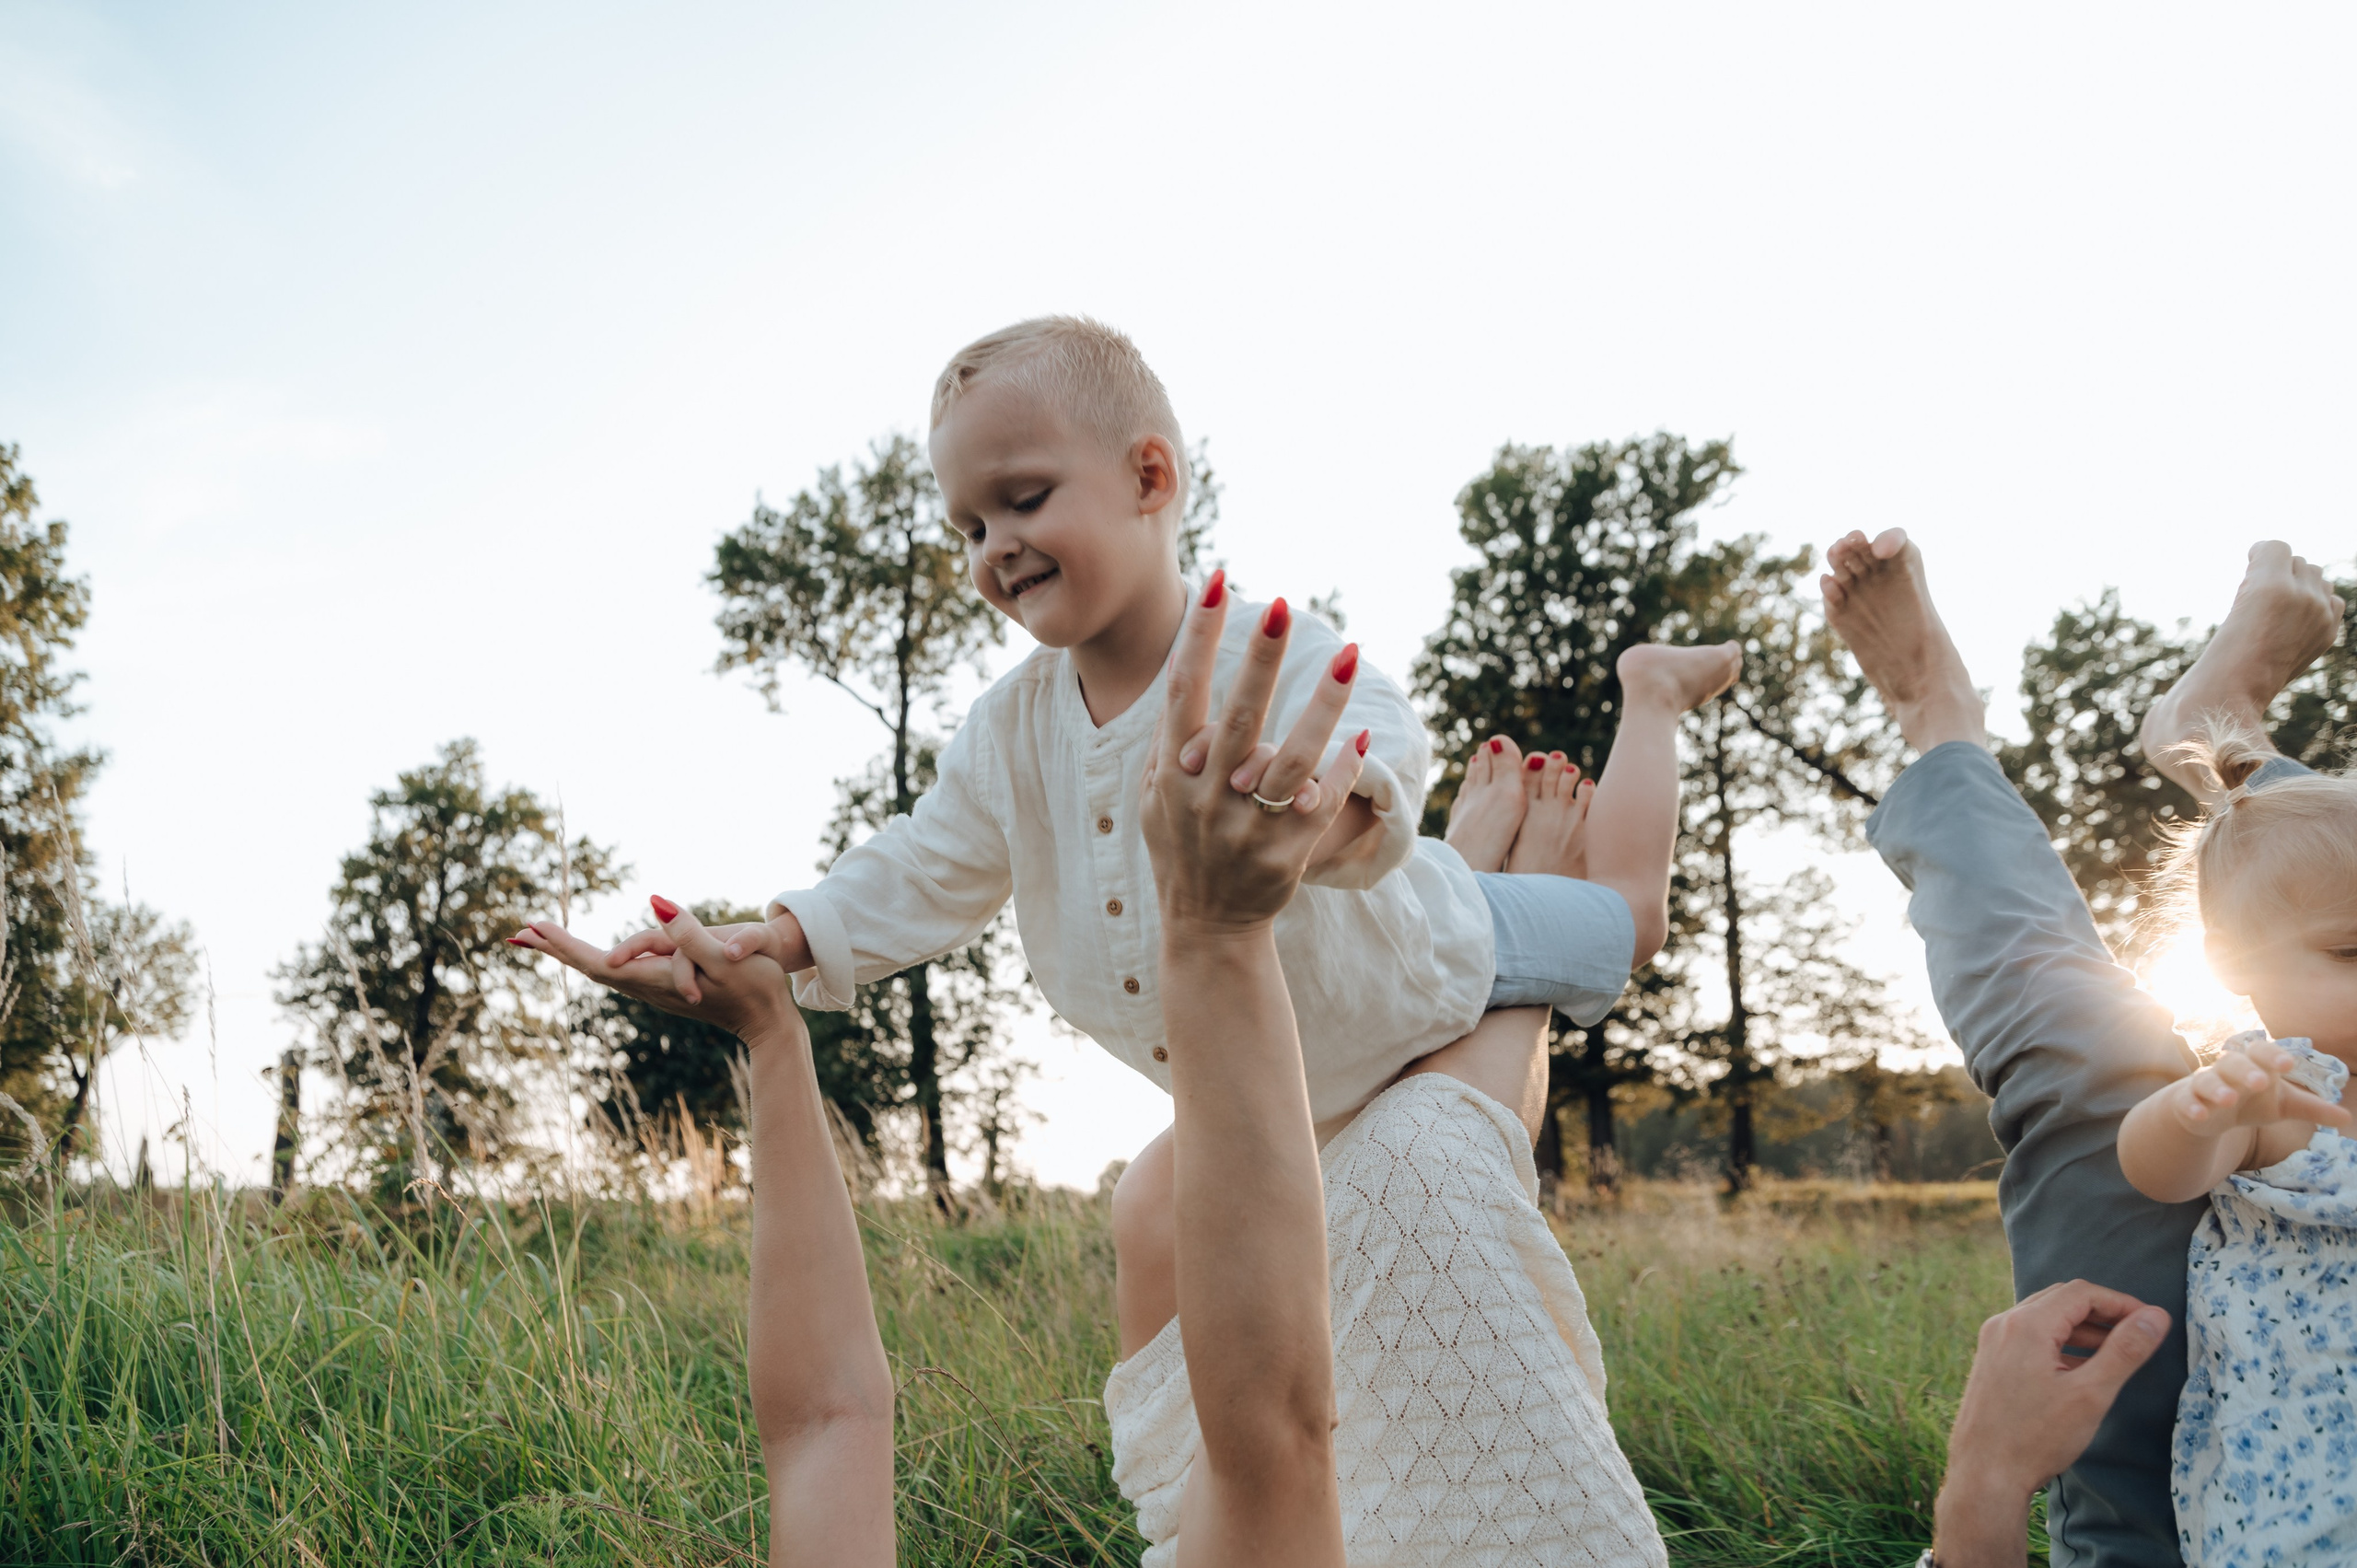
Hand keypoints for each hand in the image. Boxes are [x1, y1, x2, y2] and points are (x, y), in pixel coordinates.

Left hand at [510, 896, 795, 1045]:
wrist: (768, 1022)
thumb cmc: (752, 986)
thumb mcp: (723, 954)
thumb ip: (687, 931)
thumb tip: (654, 903)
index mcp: (656, 978)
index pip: (599, 961)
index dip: (565, 945)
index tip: (534, 928)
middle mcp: (648, 987)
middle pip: (592, 967)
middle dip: (557, 949)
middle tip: (521, 933)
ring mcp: (655, 990)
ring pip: (603, 971)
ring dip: (571, 954)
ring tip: (542, 940)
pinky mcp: (664, 988)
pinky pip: (619, 972)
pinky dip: (594, 959)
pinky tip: (587, 956)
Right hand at [1142, 581, 1366, 935]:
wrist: (1205, 928)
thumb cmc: (1182, 844)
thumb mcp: (1157, 795)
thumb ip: (1173, 738)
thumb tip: (1190, 667)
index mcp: (1171, 773)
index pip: (1183, 690)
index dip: (1200, 637)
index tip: (1220, 582)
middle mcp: (1206, 796)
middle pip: (1239, 717)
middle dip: (1259, 660)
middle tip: (1282, 606)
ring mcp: (1248, 826)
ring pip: (1291, 757)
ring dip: (1322, 704)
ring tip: (1351, 654)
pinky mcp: (1288, 854)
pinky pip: (1323, 801)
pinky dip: (1342, 767)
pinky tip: (1362, 734)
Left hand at [1932, 1282, 2169, 1565]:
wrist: (1985, 1475)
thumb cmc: (2037, 1437)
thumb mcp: (2091, 1394)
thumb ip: (2125, 1351)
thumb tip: (2156, 1317)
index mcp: (2027, 1324)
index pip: (2081, 1293)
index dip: (2120, 1302)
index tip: (2151, 1321)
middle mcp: (2004, 1324)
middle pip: (2061, 1301)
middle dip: (2102, 1312)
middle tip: (2137, 1333)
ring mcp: (1993, 1343)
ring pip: (2045, 1320)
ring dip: (2082, 1330)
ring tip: (2118, 1351)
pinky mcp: (1990, 1362)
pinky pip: (2030, 1339)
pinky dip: (2060, 1344)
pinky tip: (2082, 1369)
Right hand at [2168, 1037, 2350, 1137]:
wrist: (2207, 1112)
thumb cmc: (2250, 1102)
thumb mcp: (2282, 1105)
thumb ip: (2311, 1109)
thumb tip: (2347, 1118)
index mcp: (2253, 1065)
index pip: (2261, 1051)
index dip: (2273, 1055)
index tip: (2289, 1064)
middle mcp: (2227, 1070)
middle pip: (2233, 1062)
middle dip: (2246, 1071)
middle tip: (2261, 1082)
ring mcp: (2204, 1084)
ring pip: (2206, 1079)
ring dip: (2218, 1088)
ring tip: (2230, 1100)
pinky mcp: (2186, 1101)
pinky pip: (2186, 1100)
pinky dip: (2192, 1106)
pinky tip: (2201, 1115)